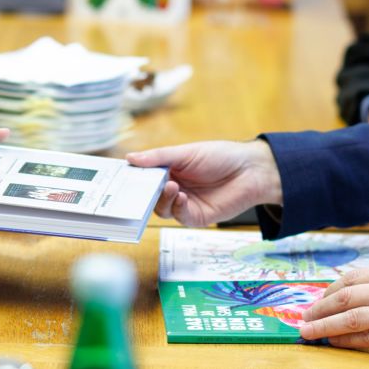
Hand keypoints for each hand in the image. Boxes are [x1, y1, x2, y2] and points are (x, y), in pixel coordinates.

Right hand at [127, 140, 282, 227]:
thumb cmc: (220, 156)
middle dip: (143, 193)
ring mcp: (184, 204)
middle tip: (138, 188)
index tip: (118, 178)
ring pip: (161, 209)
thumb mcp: (186, 152)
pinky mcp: (196, 217)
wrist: (250, 171)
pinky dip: (177, 207)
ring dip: (163, 199)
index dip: (132, 178)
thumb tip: (129, 158)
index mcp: (168, 170)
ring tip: (172, 186)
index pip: (144, 177)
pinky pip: (179, 216)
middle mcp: (173, 188)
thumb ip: (159, 157)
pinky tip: (182, 196)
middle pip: (149, 196)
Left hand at [295, 266, 368, 368]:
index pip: (352, 278)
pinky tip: (332, 342)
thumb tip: (349, 293)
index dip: (329, 290)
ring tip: (307, 332)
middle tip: (304, 317)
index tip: (316, 300)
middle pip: (345, 297)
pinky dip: (344, 341)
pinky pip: (363, 339)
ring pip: (349, 318)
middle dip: (319, 308)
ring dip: (323, 326)